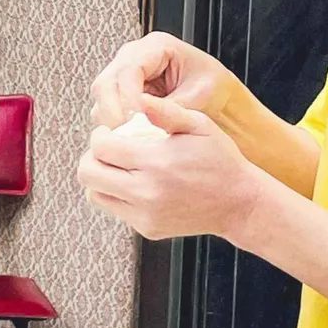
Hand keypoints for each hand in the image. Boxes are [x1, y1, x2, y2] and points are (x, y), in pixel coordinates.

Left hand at [77, 95, 270, 244]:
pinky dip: (116, 193)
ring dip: (100, 176)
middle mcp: (147, 192)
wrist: (239, 204)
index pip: (101, 148)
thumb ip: (166, 111)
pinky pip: (114, 208)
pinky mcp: (147, 229)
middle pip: (88, 173)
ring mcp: (145, 215)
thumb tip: (138, 98)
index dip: (100, 135)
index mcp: (157, 163)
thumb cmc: (220, 160)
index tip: (111, 132)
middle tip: (109, 148)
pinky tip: (135, 181)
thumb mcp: (200, 126)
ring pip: (95, 193)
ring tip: (119, 165)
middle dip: (92, 156)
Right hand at [90, 32, 239, 129]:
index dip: (128, 98)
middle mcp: (134, 57)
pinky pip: (106, 109)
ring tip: (129, 141)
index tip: (135, 121)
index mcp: (156, 47)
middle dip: (113, 112)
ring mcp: (124, 74)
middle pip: (106, 83)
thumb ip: (169, 106)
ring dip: (111, 121)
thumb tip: (141, 119)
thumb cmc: (214, 89)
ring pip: (101, 98)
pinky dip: (114, 126)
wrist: (219, 96)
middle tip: (124, 136)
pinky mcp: (121, 93)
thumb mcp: (198, 95)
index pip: (128, 70)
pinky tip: (129, 139)